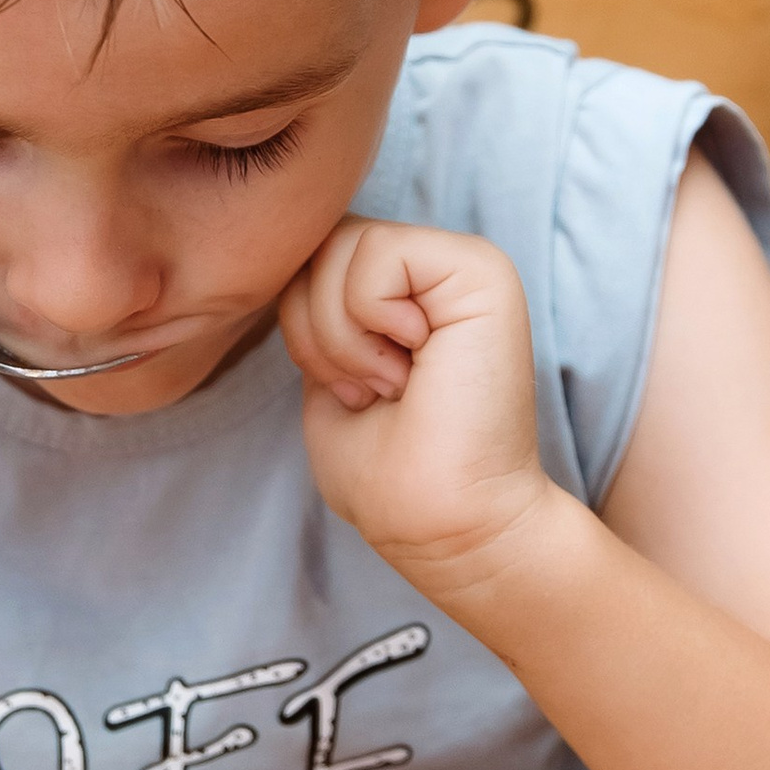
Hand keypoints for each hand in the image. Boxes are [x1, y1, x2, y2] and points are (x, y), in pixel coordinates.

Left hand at [281, 218, 550, 593]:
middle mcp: (437, 269)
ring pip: (342, 242)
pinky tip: (411, 369)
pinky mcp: (482, 271)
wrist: (447, 527)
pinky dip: (367, 320)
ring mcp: (464, 264)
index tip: (352, 391)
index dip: (302, 325)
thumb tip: (287, 269)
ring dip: (339, 333)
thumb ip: (315, 315)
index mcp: (406, 293)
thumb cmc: (391, 477)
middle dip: (314, 328)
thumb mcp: (330, 378)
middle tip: (368, 390)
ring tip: (392, 384)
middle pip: (320, 241)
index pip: (313, 256)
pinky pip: (378, 251)